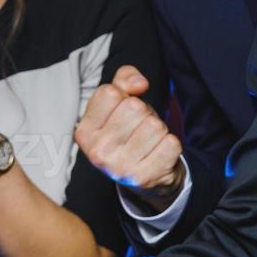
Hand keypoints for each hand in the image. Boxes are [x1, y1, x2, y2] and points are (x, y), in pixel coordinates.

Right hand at [75, 65, 183, 208]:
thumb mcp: (119, 101)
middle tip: (138, 128)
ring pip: (155, 125)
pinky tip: (158, 153)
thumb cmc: (129, 132)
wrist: (143, 174)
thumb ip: (124, 79)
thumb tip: (140, 84)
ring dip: (158, 129)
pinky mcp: (146, 178)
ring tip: (148, 141)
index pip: (110, 93)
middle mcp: (98, 152)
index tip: (122, 111)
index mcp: (85, 132)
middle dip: (143, 113)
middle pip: (135, 107)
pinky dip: (170, 144)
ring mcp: (121, 168)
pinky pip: (171, 143)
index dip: (124, 96)